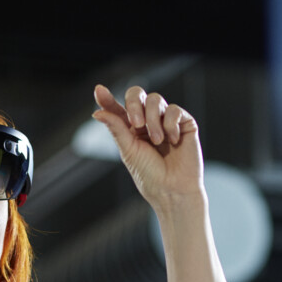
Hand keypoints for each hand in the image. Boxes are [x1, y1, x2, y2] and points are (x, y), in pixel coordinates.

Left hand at [91, 84, 204, 210]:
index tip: (99, 91)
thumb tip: (97, 112)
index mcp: (131, 129)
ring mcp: (166, 120)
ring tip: (157, 141)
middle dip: (134, 104)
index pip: (117, 108)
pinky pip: (174, 110)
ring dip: (153, 120)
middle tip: (136, 124)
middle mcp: (148, 121)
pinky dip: (171, 124)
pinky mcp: (184, 123)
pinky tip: (173, 141)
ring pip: (155, 100)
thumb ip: (116, 128)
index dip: (107, 99)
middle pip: (137, 95)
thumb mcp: (128, 150)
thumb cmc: (151, 175)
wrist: (174, 190)